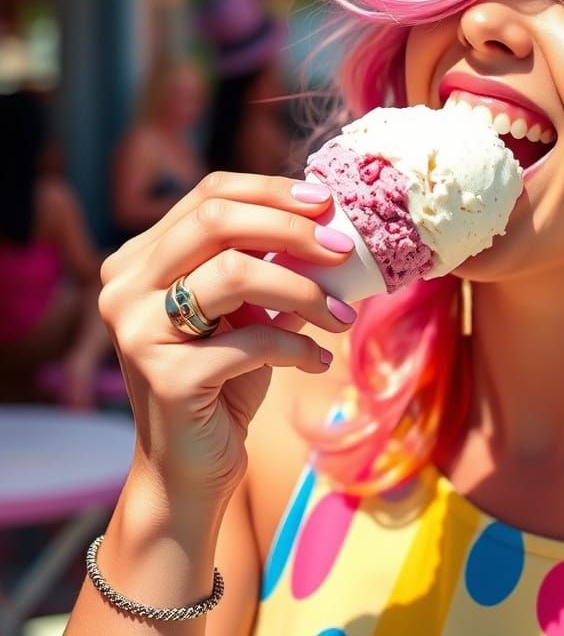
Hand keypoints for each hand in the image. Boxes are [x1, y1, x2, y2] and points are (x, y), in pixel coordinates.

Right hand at [97, 172, 353, 502]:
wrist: (192, 467)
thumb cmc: (227, 378)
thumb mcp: (247, 309)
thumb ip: (270, 262)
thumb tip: (330, 220)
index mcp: (142, 258)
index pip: (209, 194)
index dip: (272, 191)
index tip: (326, 202)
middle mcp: (125, 287)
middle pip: (216, 220)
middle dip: (291, 228)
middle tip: (343, 249)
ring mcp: (136, 330)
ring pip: (233, 272)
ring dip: (304, 290)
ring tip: (341, 316)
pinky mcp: (165, 376)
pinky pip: (253, 341)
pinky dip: (298, 347)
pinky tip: (319, 361)